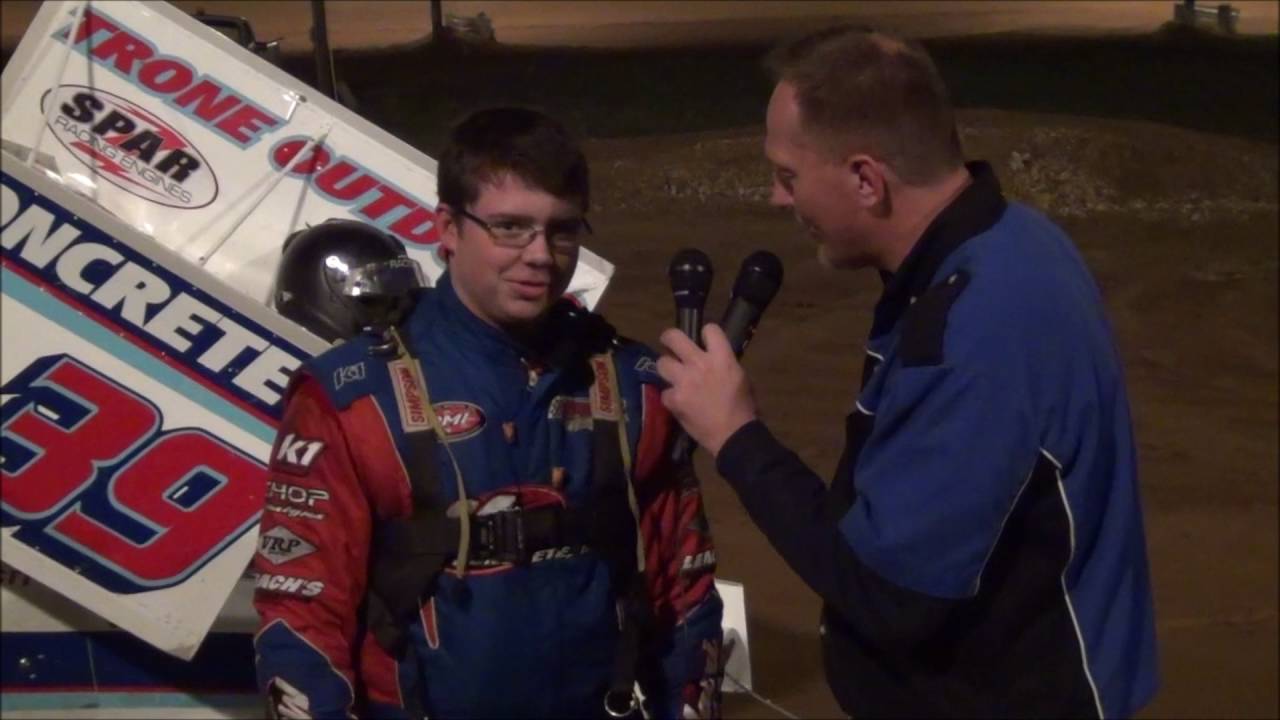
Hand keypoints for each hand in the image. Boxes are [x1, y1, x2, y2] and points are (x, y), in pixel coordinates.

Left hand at [656, 323, 757, 457]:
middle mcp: (700, 363)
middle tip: (670, 344)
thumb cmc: (744, 408)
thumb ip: (726, 364)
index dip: (705, 334)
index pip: (709, 329)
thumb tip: (714, 359)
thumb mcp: (741, 378)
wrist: (733, 435)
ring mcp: (684, 381)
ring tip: (672, 376)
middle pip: (673, 337)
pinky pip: (664, 392)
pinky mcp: (674, 399)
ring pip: (661, 362)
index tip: (703, 341)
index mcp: (722, 357)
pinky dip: (670, 398)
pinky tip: (677, 403)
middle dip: (669, 338)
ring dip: (667, 368)